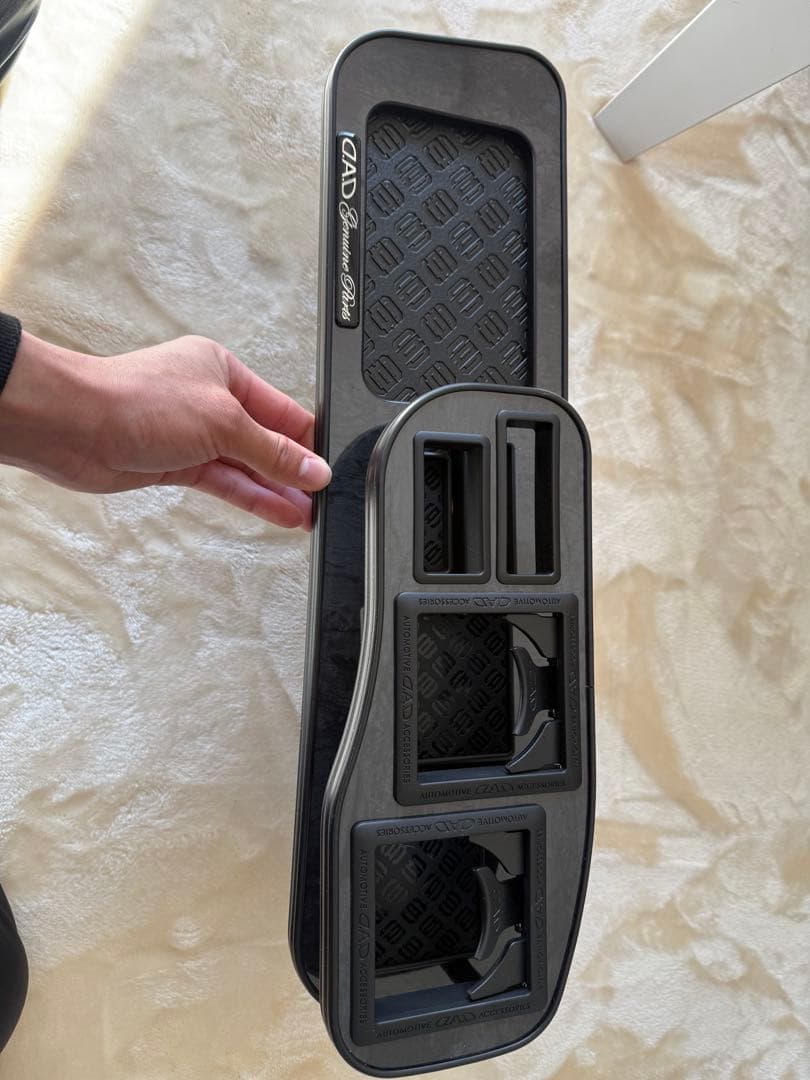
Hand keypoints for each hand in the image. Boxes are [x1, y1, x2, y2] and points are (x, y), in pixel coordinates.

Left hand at [0, 332, 330, 528]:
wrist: (72, 426)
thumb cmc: (132, 400)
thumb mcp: (222, 422)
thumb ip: (272, 452)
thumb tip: (312, 469)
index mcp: (224, 370)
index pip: (283, 410)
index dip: (308, 442)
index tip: (330, 470)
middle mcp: (210, 400)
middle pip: (266, 441)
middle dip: (294, 471)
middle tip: (323, 498)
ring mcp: (192, 435)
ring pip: (247, 467)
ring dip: (276, 490)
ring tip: (308, 514)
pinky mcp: (176, 465)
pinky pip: (225, 483)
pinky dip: (251, 498)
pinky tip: (277, 512)